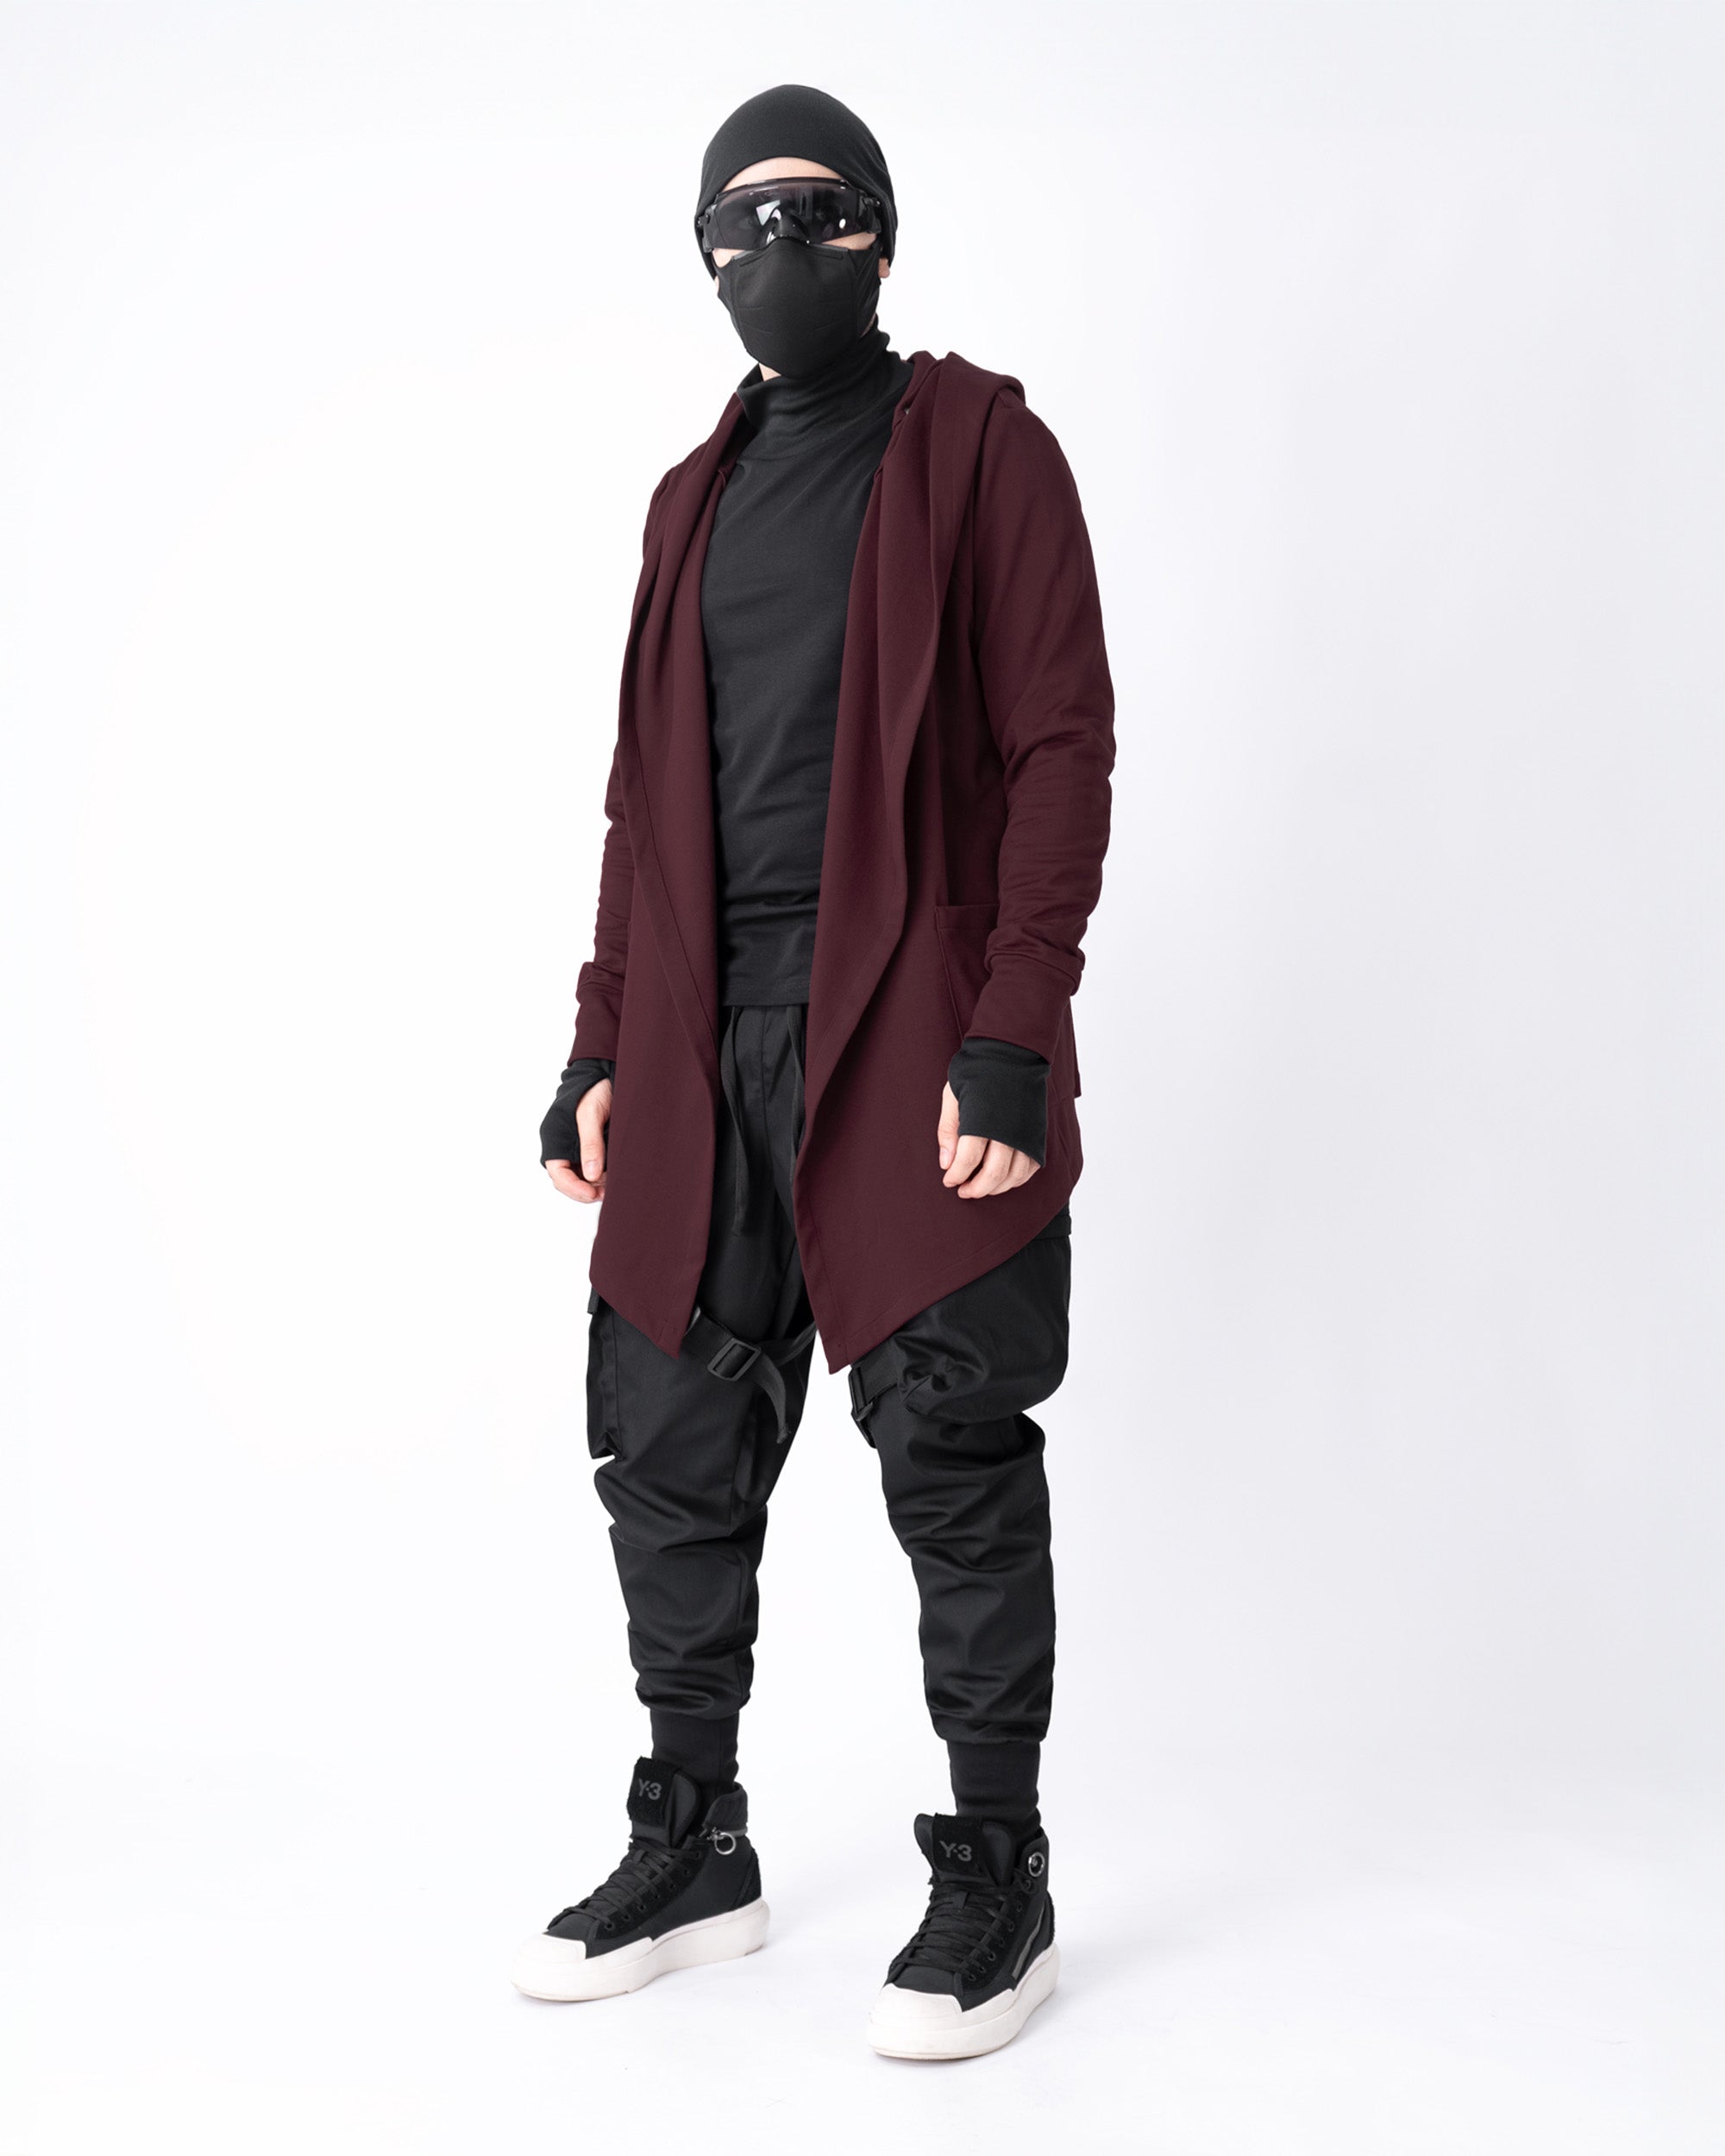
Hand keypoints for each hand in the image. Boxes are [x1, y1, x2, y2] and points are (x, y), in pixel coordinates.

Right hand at [545, 1079, 612, 1203]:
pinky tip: (612, 1177)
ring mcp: (575, 1148)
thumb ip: (591, 1144)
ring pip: (580, 1178)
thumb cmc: (594, 1089)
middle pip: (568, 1180)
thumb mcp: (591, 1114)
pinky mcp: (589, 1148)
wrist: (605, 1075)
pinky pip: (590, 1170)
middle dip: (585, 1191)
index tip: (593, 1194)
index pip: (558, 1174)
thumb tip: (591, 1175)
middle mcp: (562, 1146)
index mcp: (554, 1138)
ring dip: (594, 1186)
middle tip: (606, 1194)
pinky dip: (600, 1177)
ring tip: (612, 1185)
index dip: (574, 1188)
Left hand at [937, 1082, 1039, 1198]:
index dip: (956, 1176)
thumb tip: (946, 1164)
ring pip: (1015, 1175)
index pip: (968, 1160)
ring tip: (981, 1187)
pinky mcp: (1037, 1132)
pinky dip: (1017, 1178)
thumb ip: (948, 1130)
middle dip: (976, 1189)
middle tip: (963, 1191)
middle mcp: (1008, 1129)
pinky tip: (1003, 1178)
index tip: (948, 1181)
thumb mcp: (952, 1096)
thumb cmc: (977, 1071)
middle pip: (994, 1173)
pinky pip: (1031, 1166)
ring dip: (997, 1188)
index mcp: (983, 1118)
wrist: (1011, 1052)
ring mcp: (1026, 1132)